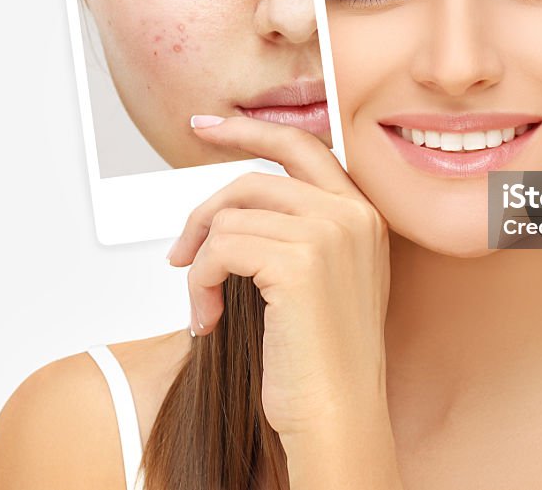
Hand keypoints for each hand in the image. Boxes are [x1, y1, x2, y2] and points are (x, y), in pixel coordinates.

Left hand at [165, 115, 392, 442]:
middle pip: (255, 180)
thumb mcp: (320, 281)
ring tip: (203, 304)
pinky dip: (199, 283)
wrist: (337, 415)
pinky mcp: (300, 261)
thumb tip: (228, 209)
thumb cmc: (320, 360)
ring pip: (231, 217)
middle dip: (204, 210)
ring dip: (200, 263)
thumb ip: (295, 232)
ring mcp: (330, 233)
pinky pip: (219, 249)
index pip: (303, 145)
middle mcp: (353, 215)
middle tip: (178, 249)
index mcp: (363, 215)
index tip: (208, 126)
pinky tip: (208, 320)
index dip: (251, 130)